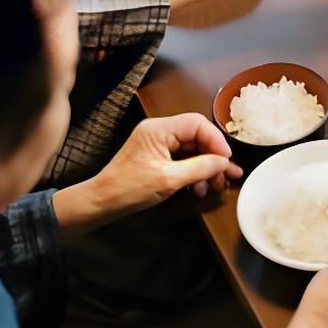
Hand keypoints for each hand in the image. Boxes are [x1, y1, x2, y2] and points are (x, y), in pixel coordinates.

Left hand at [55, 115, 241, 233]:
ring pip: (193, 149)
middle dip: (214, 157)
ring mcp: (158, 143)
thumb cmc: (129, 189)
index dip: (216, 141)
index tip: (226, 160)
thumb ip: (200, 168)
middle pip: (197, 136)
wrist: (101, 203)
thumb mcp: (169, 179)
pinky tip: (199, 187)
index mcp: (159, 129)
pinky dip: (194, 171)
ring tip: (214, 186)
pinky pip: (183, 158)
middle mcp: (159, 131)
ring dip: (206, 167)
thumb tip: (224, 162)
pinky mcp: (157, 156)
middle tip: (227, 176)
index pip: (198, 124)